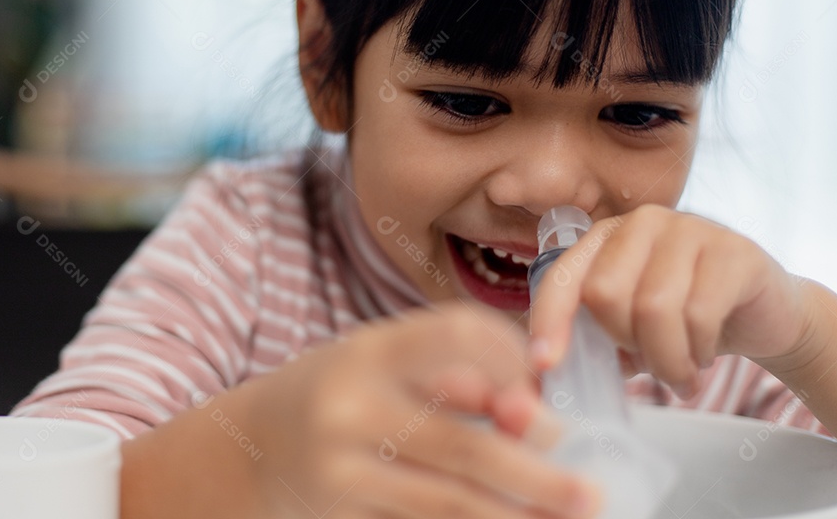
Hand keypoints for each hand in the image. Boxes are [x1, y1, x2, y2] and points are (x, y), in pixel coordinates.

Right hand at [239, 302, 599, 518]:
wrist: (248, 449)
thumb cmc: (337, 396)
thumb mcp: (382, 365)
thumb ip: (449, 377)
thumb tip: (531, 415)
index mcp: (371, 349)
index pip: (456, 336)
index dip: (510, 360)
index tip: (539, 387)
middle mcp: (352, 402)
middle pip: (465, 440)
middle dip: (535, 470)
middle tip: (587, 489)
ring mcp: (342, 462)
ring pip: (452, 497)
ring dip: (519, 511)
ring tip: (569, 512)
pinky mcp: (341, 507)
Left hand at [529, 205, 813, 397]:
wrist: (765, 314)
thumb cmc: (687, 320)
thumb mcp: (631, 329)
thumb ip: (594, 340)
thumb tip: (548, 373)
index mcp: (606, 237)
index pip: (563, 277)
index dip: (549, 321)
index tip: (545, 364)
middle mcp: (643, 223)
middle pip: (604, 293)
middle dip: (625, 344)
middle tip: (651, 364)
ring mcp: (690, 229)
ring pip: (653, 308)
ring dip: (667, 360)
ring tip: (681, 375)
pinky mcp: (734, 250)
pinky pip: (700, 314)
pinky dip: (699, 352)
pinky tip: (706, 356)